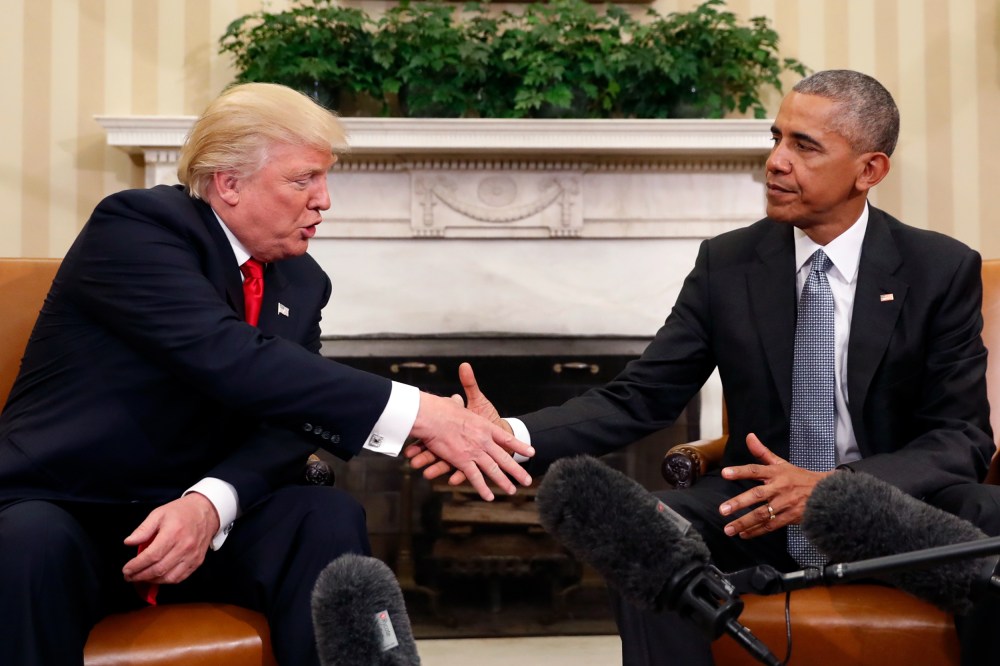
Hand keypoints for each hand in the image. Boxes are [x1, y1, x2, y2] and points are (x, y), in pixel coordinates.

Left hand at [122, 492, 219, 584]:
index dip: (136, 566)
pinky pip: (180, 578)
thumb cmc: (182, 512)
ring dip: (152, 580)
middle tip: (129, 576)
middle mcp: (184, 546)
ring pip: (169, 577)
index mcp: (173, 532)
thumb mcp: (159, 513)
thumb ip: (143, 529)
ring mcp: (192, 555)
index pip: (151, 556)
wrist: (206, 512)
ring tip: (142, 577)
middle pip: (159, 569)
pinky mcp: (197, 561)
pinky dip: (166, 581)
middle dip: (140, 576)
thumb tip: (129, 542)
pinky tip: (158, 577)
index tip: (126, 569)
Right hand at [408, 381, 531, 501]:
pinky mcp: (462, 461)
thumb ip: (459, 405)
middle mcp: (484, 441)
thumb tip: (456, 399)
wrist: (434, 417)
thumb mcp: (456, 405)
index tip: (531, 452)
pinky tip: (489, 497)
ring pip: (493, 470)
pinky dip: (482, 488)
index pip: (506, 438)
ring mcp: (475, 452)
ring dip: (504, 482)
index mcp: (485, 426)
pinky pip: (475, 478)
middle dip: (516, 471)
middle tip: (527, 480)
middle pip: (504, 458)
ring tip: (512, 491)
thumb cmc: (442, 408)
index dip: (519, 446)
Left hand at [717, 433, 832, 538]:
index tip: (724, 473)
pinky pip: (771, 525)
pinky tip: (743, 534)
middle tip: (722, 510)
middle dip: (739, 503)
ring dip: (744, 522)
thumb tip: (749, 436)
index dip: (740, 471)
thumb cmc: (799, 477)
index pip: (755, 470)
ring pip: (762, 514)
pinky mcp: (791, 517)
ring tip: (728, 529)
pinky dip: (756, 531)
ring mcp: (785, 503)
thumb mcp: (782, 463)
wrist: (826, 493)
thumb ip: (762, 452)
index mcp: (776, 473)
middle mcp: (779, 488)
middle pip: (757, 495)